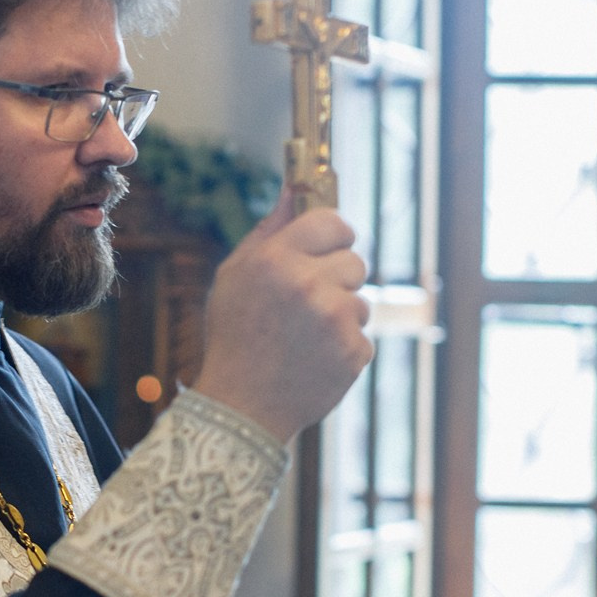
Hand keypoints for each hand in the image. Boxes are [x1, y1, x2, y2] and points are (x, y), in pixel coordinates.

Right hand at [192, 200, 371, 443]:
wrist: (241, 407)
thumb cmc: (235, 335)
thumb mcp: (236, 275)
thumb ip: (269, 230)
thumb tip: (293, 189)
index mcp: (276, 259)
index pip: (332, 221)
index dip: (332, 236)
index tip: (326, 249)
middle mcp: (307, 284)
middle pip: (353, 260)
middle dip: (336, 279)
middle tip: (306, 305)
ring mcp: (334, 320)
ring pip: (360, 300)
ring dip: (340, 315)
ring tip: (305, 337)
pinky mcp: (353, 351)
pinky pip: (362, 335)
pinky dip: (343, 347)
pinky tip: (314, 359)